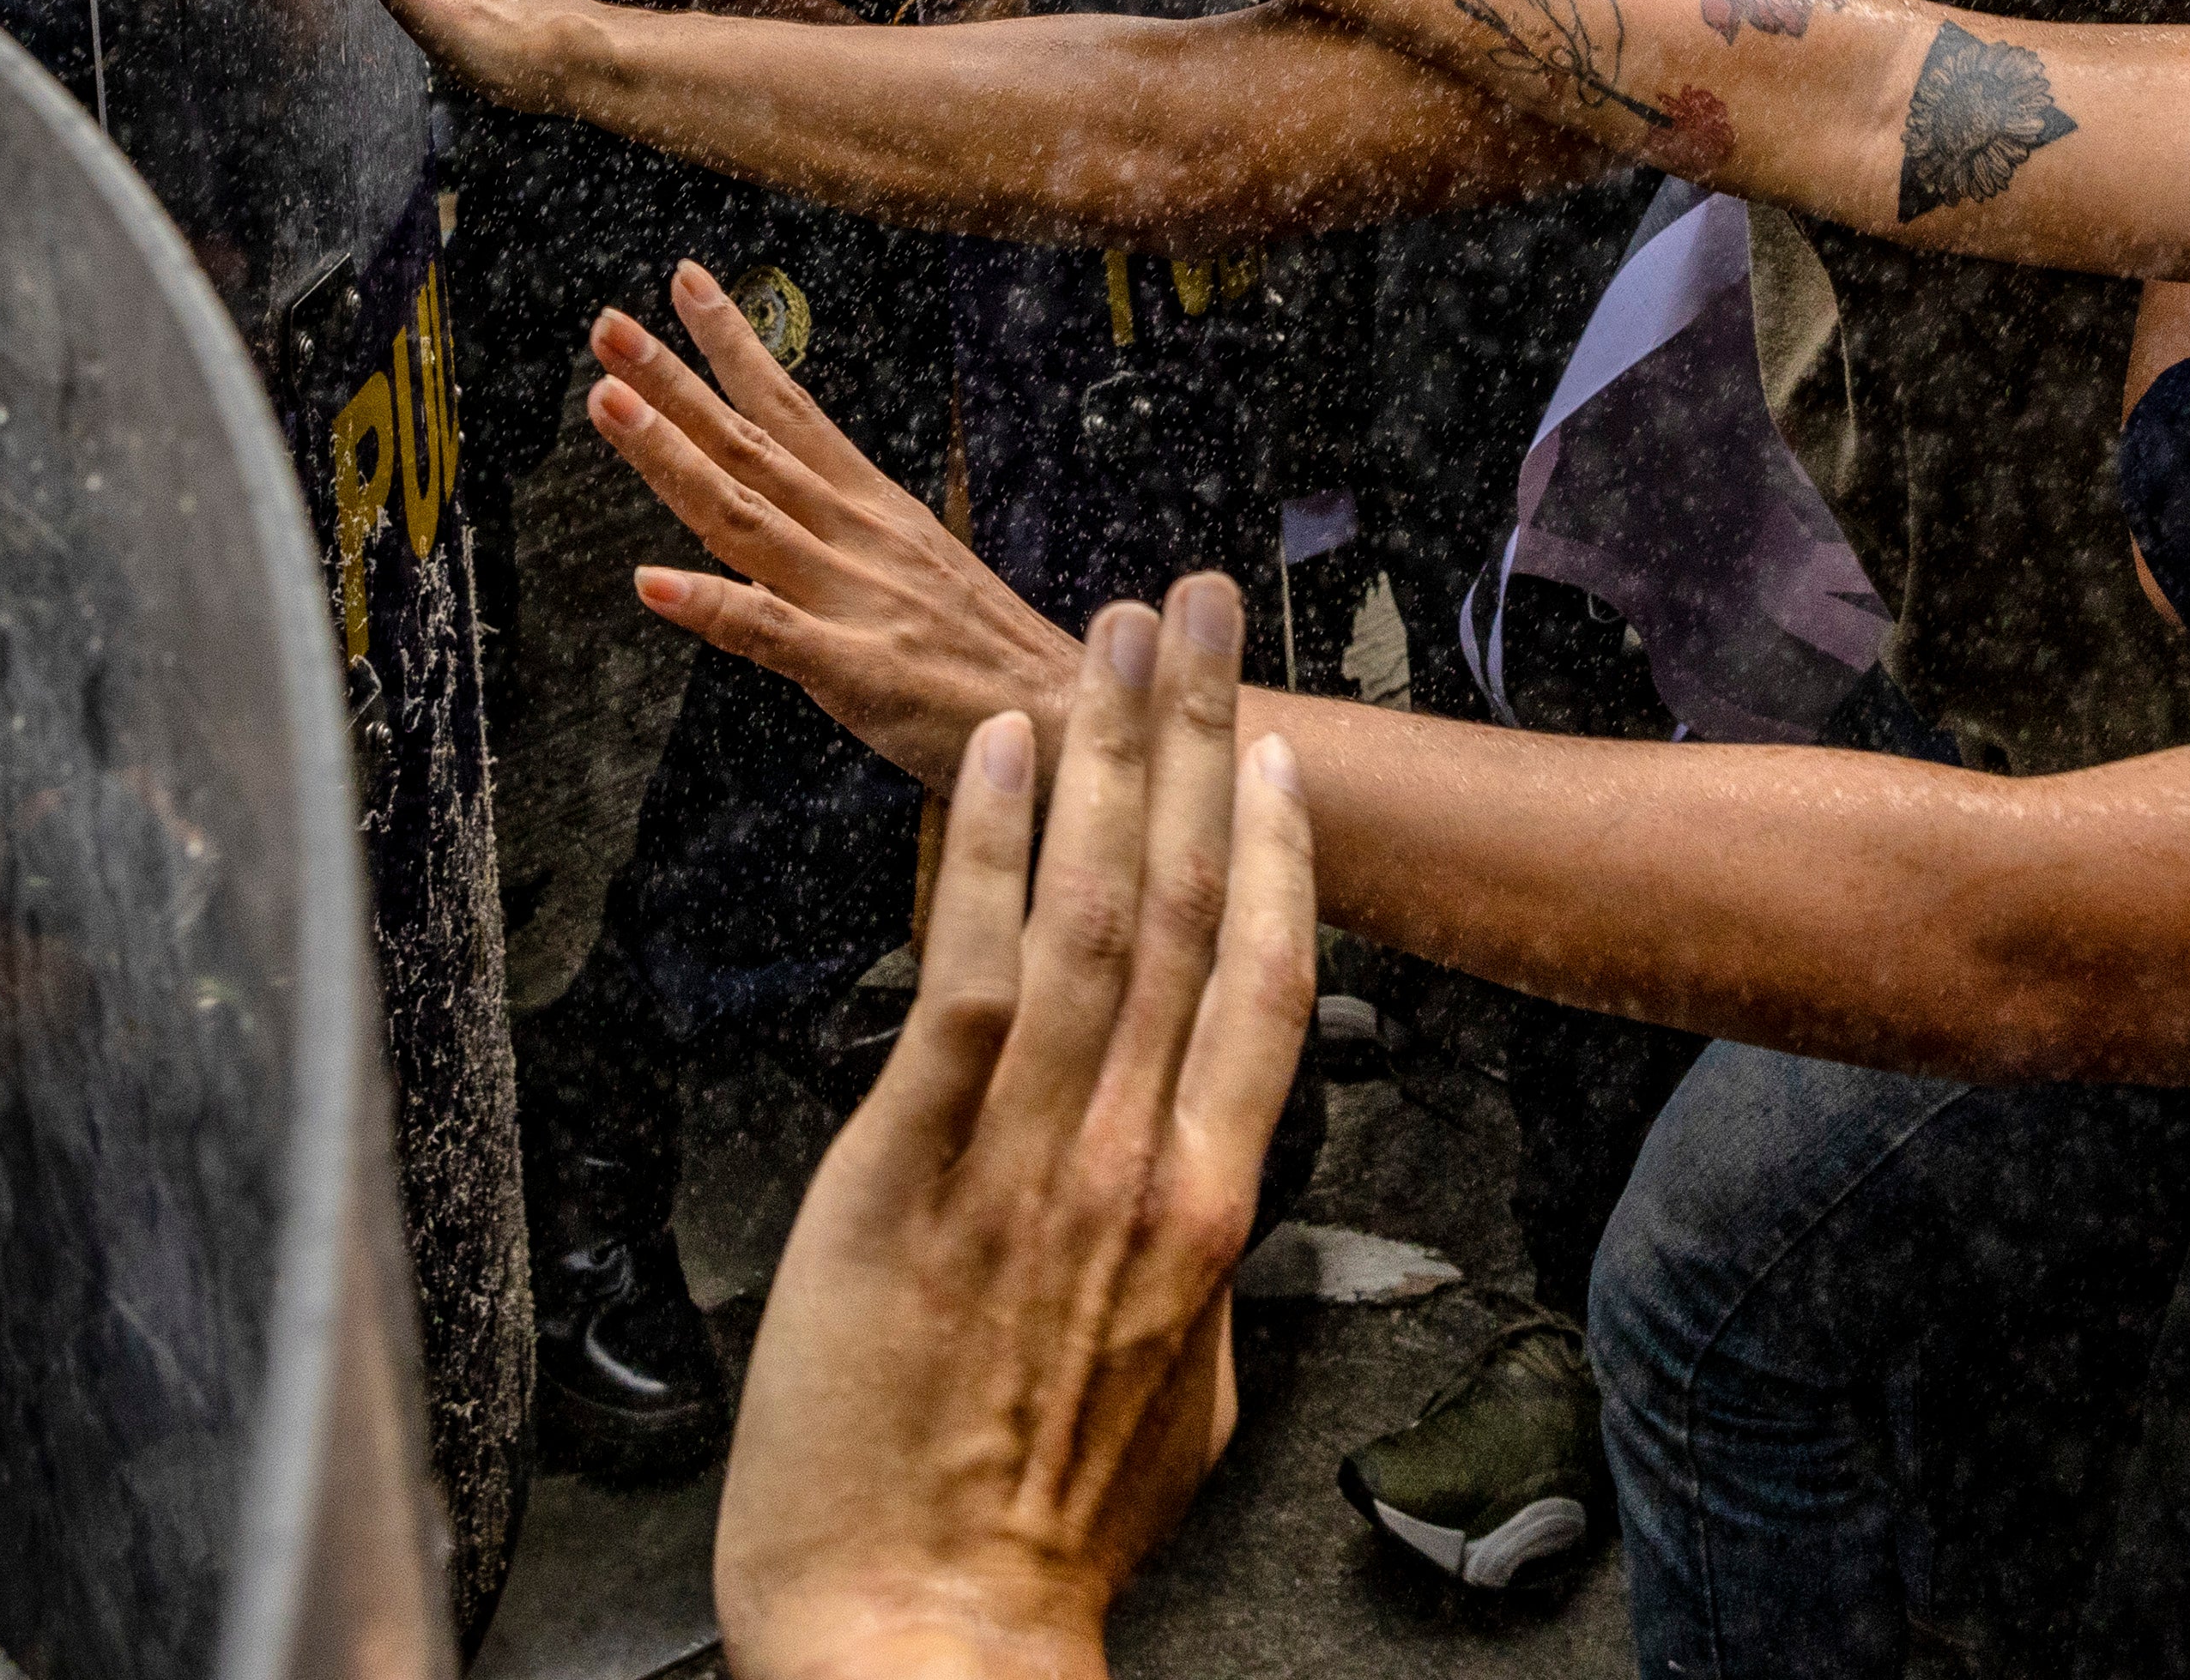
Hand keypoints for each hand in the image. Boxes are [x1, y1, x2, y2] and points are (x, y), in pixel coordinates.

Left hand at [603, 262, 1087, 785]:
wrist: (1076, 715)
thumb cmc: (992, 658)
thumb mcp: (921, 571)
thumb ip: (848, 542)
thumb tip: (788, 513)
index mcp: (873, 509)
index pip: (790, 408)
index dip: (733, 345)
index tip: (686, 283)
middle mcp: (857, 535)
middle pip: (750, 444)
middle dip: (673, 380)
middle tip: (609, 327)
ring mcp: (854, 596)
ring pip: (742, 515)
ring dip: (670, 456)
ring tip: (608, 404)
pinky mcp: (855, 669)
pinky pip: (768, 631)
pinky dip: (710, 604)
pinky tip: (653, 583)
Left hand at [718, 575, 1313, 1679]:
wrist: (929, 1633)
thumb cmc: (1039, 1539)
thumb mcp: (1181, 1400)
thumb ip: (1191, 1274)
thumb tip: (1203, 1211)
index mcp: (1207, 1215)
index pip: (1264, 985)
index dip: (1275, 849)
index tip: (1279, 751)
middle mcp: (1136, 1160)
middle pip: (1188, 904)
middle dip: (1199, 736)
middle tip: (1209, 611)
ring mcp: (1027, 1153)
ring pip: (1090, 907)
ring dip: (1105, 750)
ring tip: (1114, 631)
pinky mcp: (909, 1161)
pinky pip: (965, 972)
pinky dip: (984, 849)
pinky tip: (998, 755)